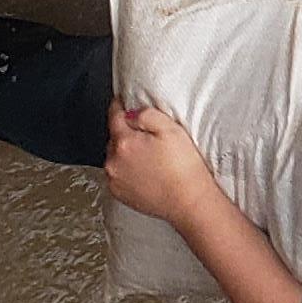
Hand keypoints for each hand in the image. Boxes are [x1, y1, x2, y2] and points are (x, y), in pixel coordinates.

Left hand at [102, 101, 221, 224]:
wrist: (188, 202)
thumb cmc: (184, 167)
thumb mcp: (172, 130)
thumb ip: (148, 114)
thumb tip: (131, 112)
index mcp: (124, 142)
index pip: (114, 115)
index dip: (119, 104)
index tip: (122, 100)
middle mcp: (113, 161)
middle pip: (115, 137)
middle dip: (128, 133)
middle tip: (150, 137)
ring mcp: (114, 179)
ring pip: (115, 157)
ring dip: (127, 153)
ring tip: (151, 158)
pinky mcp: (119, 194)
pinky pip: (118, 174)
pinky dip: (128, 170)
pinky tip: (148, 172)